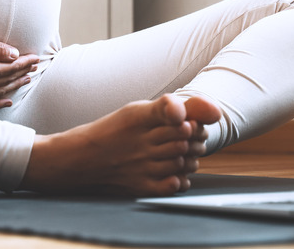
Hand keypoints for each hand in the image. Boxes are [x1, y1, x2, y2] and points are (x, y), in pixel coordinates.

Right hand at [20, 95, 221, 195]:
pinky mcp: (140, 186)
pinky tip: (174, 174)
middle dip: (195, 139)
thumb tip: (215, 111)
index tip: (186, 123)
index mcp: (140, 117)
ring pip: (183, 162)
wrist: (78, 159)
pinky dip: (180, 180)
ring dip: (189, 159)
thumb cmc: (111, 132)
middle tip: (188, 139)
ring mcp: (141, 165)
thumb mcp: (137, 110)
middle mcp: (141, 141)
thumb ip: (172, 107)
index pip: (184, 118)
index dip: (194, 121)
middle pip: (186, 140)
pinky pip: (172, 185)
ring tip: (180, 154)